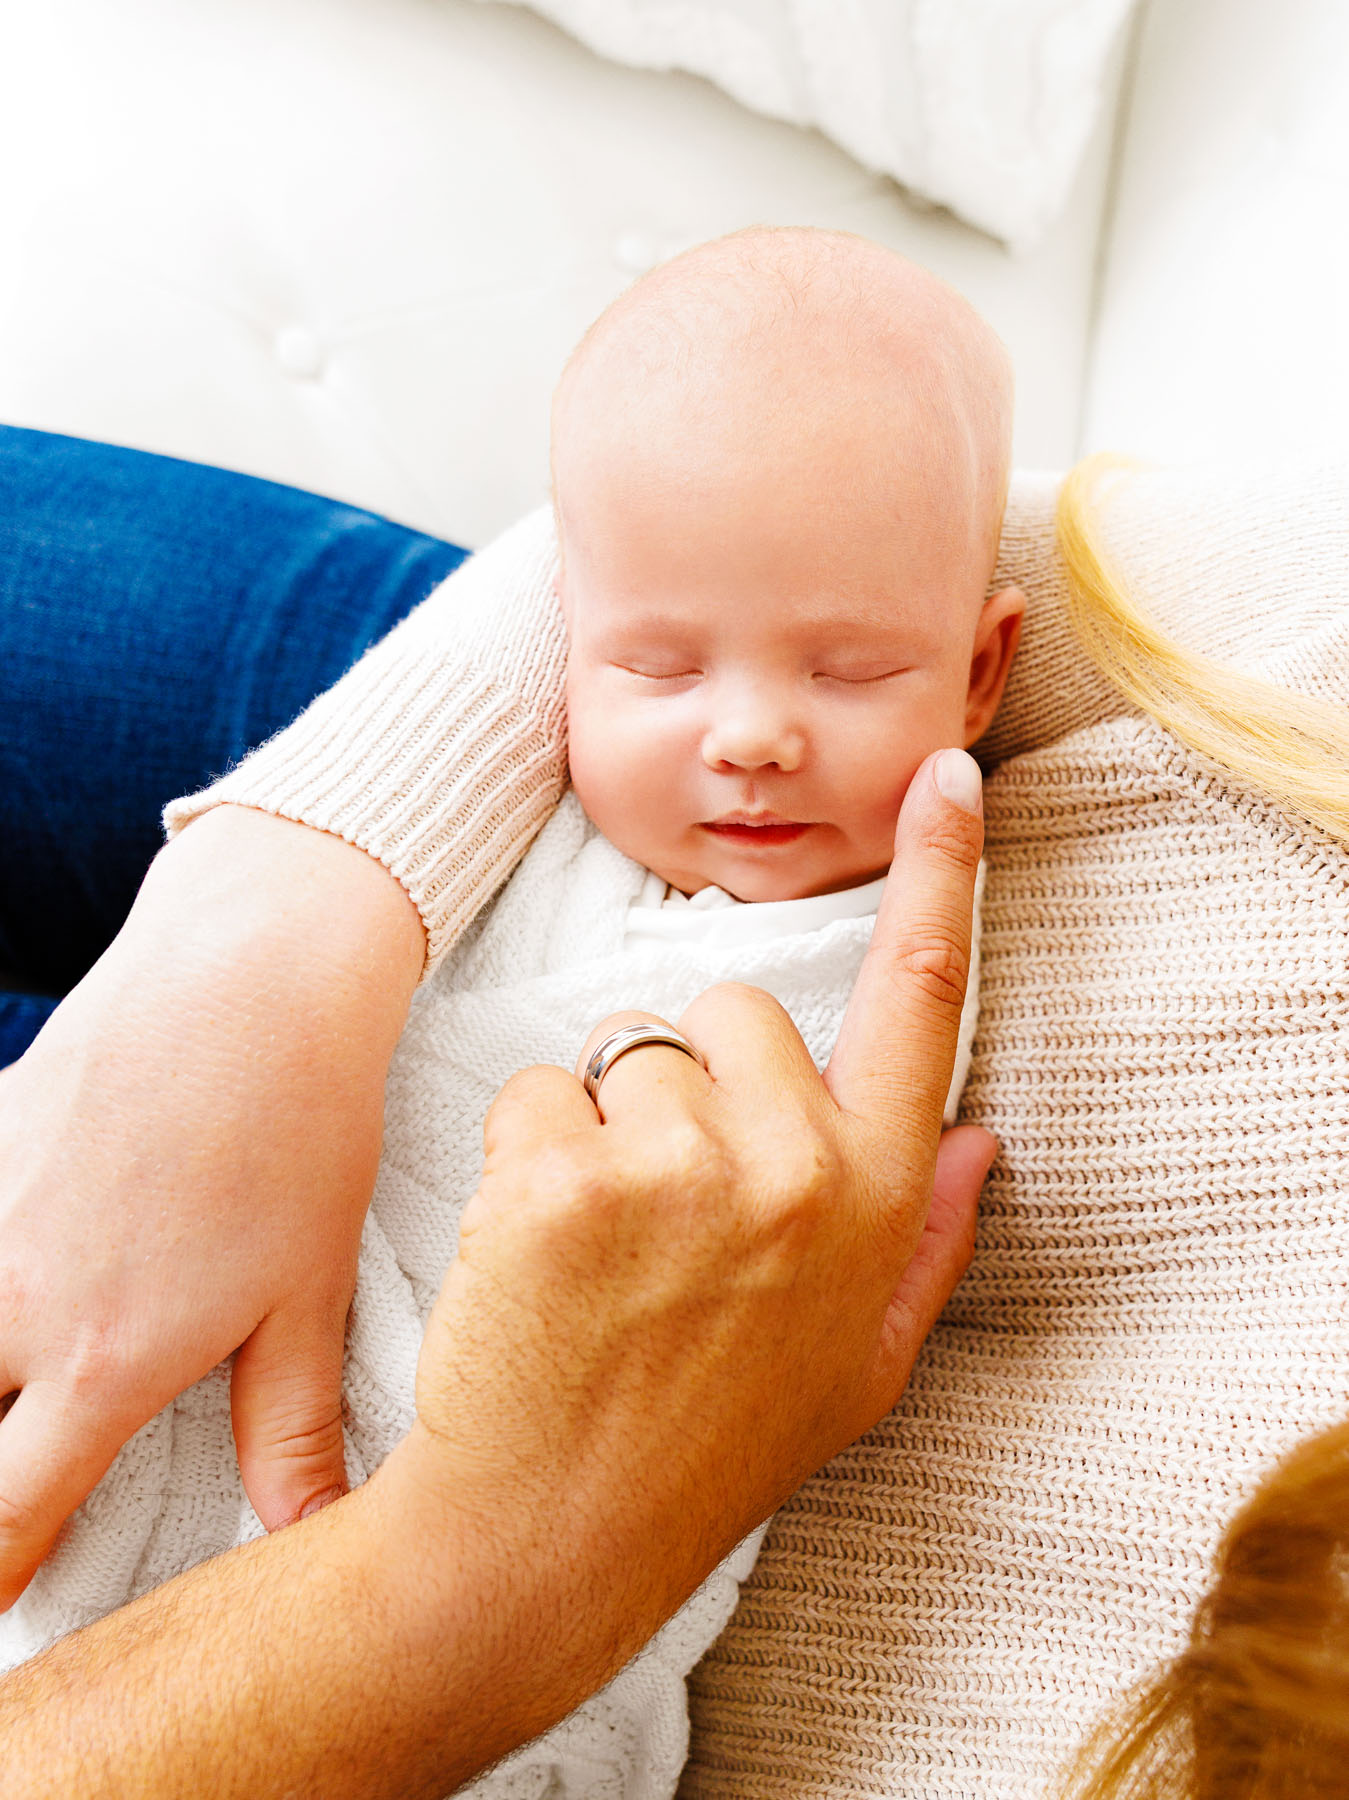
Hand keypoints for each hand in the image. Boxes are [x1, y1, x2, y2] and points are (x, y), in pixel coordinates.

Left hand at [0, 749, 991, 1799]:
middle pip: (732, 1008)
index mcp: (871, 1197)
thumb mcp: (854, 1366)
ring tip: (601, 1247)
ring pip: (628, 1049)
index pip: (922, 1002)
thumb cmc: (708, 1444)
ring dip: (605, 1123)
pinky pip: (541, 1092)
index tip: (946, 775)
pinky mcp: (569, 1175)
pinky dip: (528, 1155)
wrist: (551, 1537)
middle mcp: (794, 1166)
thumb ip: (924, 1240)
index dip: (941, 876)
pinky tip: (539, 1253)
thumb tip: (983, 1136)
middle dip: (692, 1077)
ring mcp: (682, 1166)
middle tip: (666, 1207)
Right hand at [0, 807, 423, 1605]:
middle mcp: (11, 1303)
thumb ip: (289, 1429)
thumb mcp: (306, 1292)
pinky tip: (21, 1246)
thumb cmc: (296, 1130)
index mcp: (101, 1363)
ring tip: (19, 1374)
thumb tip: (308, 1537)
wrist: (250, 973)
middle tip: (12, 1470)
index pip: (1, 1523)